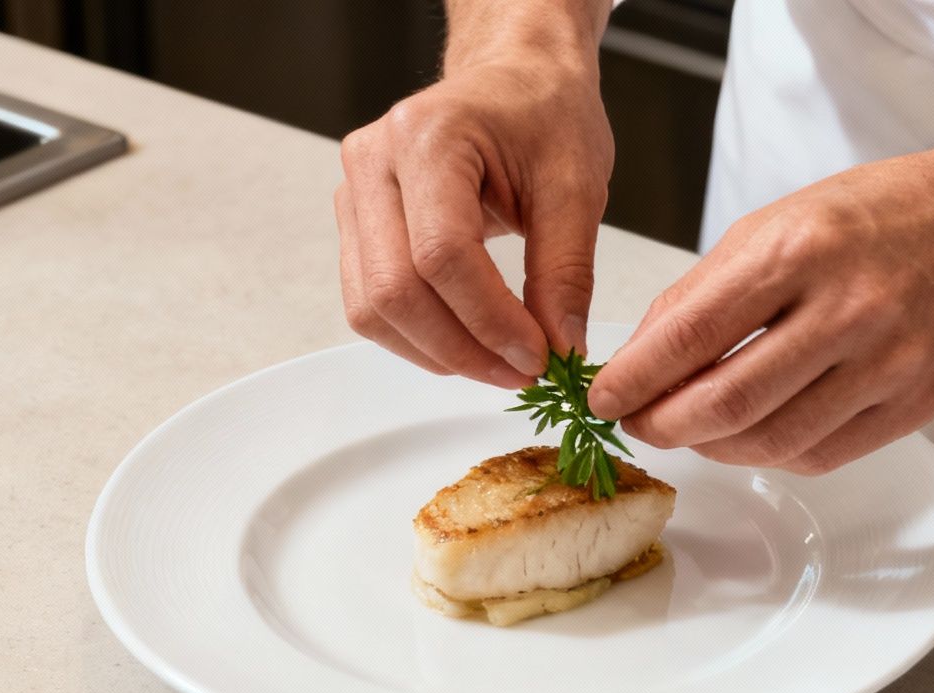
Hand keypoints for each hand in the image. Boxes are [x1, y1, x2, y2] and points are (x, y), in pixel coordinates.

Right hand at [335, 47, 611, 388]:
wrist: (515, 79)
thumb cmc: (544, 113)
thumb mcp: (577, 185)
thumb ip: (567, 271)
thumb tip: (560, 348)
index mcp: (428, 135)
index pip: (441, 254)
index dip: (489, 319)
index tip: (539, 354)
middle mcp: (374, 161)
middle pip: (394, 289)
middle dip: (462, 349)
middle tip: (522, 372)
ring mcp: (355, 192)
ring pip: (371, 307)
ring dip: (436, 353)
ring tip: (500, 363)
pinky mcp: (356, 224)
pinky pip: (369, 302)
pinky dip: (418, 338)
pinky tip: (469, 343)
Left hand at [588, 148, 933, 473]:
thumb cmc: (878, 216)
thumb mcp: (778, 222)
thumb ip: (706, 291)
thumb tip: (640, 359)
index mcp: (799, 249)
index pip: (692, 333)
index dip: (636, 378)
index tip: (604, 397)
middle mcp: (846, 308)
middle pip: (727, 402)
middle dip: (665, 425)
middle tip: (640, 423)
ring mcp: (887, 363)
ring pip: (772, 441)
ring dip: (714, 447)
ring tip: (692, 429)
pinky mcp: (914, 405)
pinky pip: (820, 454)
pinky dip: (770, 453)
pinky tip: (752, 435)